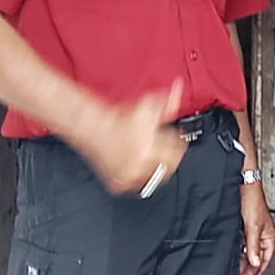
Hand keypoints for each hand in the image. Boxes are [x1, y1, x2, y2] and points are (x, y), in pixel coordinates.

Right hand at [78, 80, 186, 195]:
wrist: (94, 127)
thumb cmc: (119, 118)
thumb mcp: (147, 106)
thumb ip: (167, 102)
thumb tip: (179, 89)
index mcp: (150, 146)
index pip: (178, 151)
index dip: (179, 144)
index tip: (177, 141)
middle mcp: (140, 163)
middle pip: (169, 168)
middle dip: (170, 158)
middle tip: (167, 151)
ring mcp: (129, 175)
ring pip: (154, 178)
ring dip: (155, 168)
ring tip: (151, 157)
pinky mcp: (119, 184)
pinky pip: (137, 186)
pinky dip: (139, 177)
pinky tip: (138, 165)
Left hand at [238, 184, 274, 274]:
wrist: (244, 186)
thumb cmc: (252, 201)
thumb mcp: (253, 227)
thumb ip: (254, 246)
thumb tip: (255, 263)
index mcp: (269, 238)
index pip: (265, 261)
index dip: (256, 273)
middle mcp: (262, 237)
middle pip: (257, 259)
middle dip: (248, 270)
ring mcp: (253, 234)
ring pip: (248, 253)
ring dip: (242, 263)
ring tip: (234, 273)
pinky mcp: (244, 230)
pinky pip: (242, 246)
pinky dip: (237, 253)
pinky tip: (231, 258)